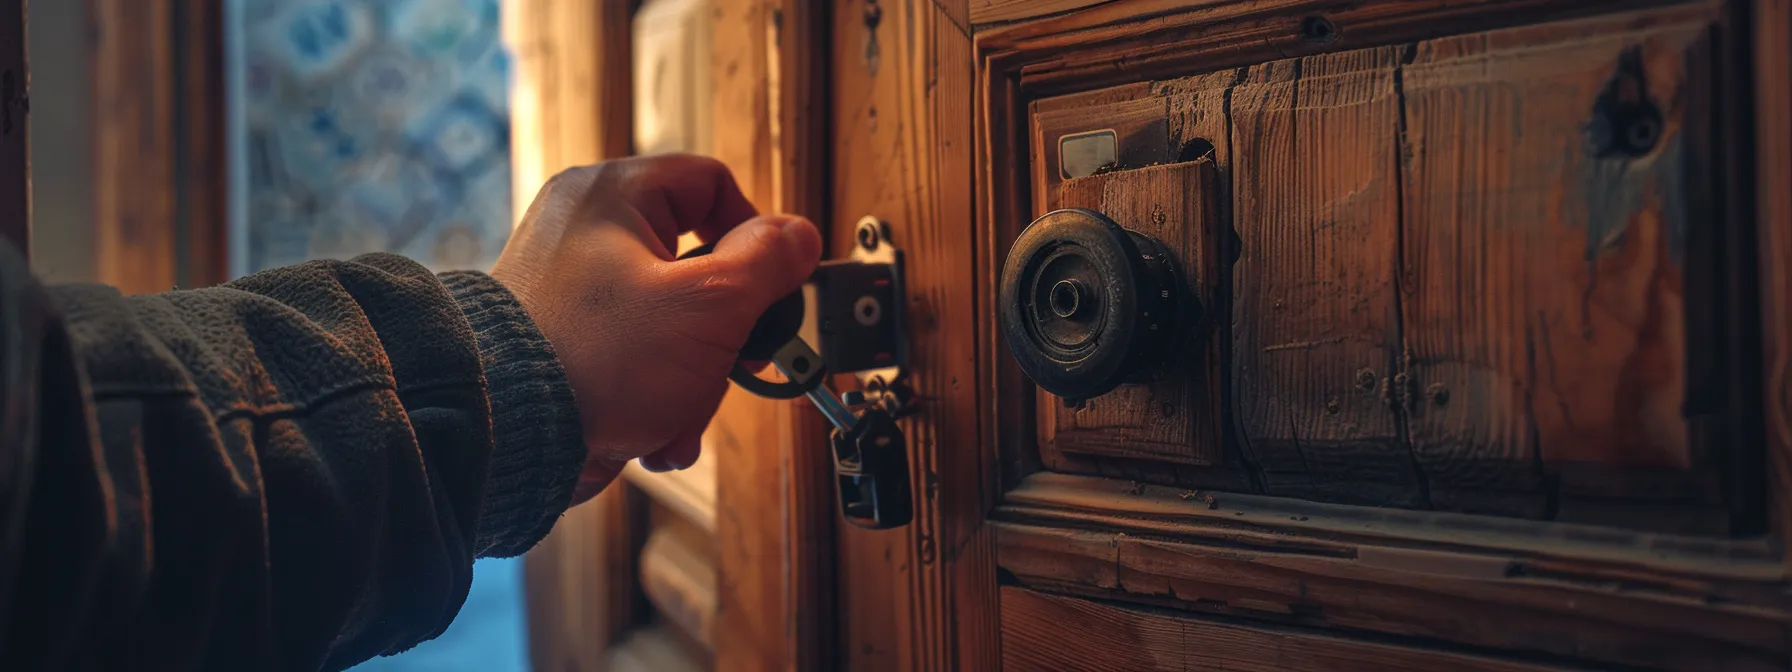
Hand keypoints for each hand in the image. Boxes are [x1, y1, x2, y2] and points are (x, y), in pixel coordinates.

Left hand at [490, 155, 822, 505]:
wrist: (505, 437)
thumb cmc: (594, 360)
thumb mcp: (708, 305)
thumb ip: (766, 263)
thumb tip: (797, 238)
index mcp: (612, 196)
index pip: (712, 182)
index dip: (755, 231)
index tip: (772, 281)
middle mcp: (585, 231)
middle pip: (698, 265)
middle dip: (723, 333)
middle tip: (732, 360)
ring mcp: (571, 289)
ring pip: (671, 321)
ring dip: (693, 377)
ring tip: (680, 412)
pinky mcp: (564, 339)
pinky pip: (633, 355)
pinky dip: (654, 394)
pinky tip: (653, 429)